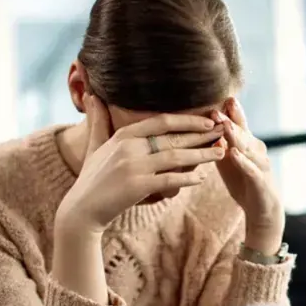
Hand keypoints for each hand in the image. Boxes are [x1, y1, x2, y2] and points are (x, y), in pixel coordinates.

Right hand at [56, 94, 226, 236]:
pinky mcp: (138, 187)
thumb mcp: (94, 146)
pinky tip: (202, 178)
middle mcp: (130, 147)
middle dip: (201, 134)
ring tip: (221, 152)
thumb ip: (98, 121)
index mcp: (124, 135)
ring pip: (176, 156)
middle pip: (174, 137)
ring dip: (201, 154)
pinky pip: (169, 179)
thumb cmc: (91, 179)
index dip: (187, 120)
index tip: (208, 120)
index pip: (162, 121)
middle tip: (224, 132)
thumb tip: (92, 95)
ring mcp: (134, 166)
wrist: (81, 211)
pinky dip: (187, 178)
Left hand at [212, 97, 284, 254]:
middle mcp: (256, 150)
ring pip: (247, 148)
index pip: (238, 123)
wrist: (262, 208)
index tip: (219, 97)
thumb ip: (218, 143)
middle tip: (217, 107)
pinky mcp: (260, 181)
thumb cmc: (243, 181)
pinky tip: (233, 154)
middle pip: (242, 132)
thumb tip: (201, 126)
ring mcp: (260, 164)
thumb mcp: (227, 160)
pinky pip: (251, 169)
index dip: (230, 111)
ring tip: (225, 126)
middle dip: (230, 119)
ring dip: (236, 136)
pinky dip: (242, 161)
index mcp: (247, 143)